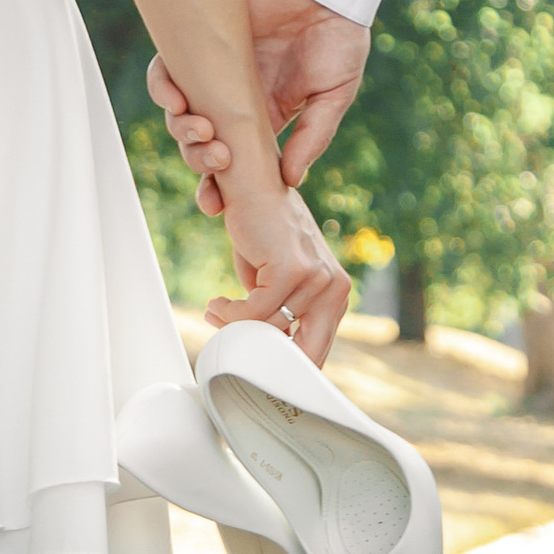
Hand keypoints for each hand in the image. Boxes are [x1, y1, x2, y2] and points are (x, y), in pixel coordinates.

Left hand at [148, 0, 371, 201]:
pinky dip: (164, 91)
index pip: (232, 165)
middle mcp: (234, 102)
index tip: (216, 206)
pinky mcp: (197, 46)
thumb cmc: (339, 39)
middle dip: (200, 164)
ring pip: (180, 117)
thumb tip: (289, 182)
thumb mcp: (333, 96)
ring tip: (202, 131)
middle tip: (217, 162)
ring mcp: (213, 75)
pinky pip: (165, 74)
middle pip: (200, 147)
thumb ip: (312, 137)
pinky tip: (179, 102)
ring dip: (183, 133)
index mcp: (265, 121)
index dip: (218, 189)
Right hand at [206, 177, 353, 359]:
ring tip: (218, 312)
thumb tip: (265, 351)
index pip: (318, 347)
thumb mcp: (278, 281)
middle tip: (237, 351)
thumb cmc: (263, 231)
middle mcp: (334, 286)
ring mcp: (316, 278)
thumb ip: (281, 314)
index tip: (260, 368)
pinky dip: (229, 312)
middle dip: (269, 360)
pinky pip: (253, 311)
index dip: (288, 364)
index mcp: (336, 293)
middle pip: (304, 350)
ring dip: (236, 325)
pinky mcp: (291, 270)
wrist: (254, 184)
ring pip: (268, 328)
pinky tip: (217, 304)